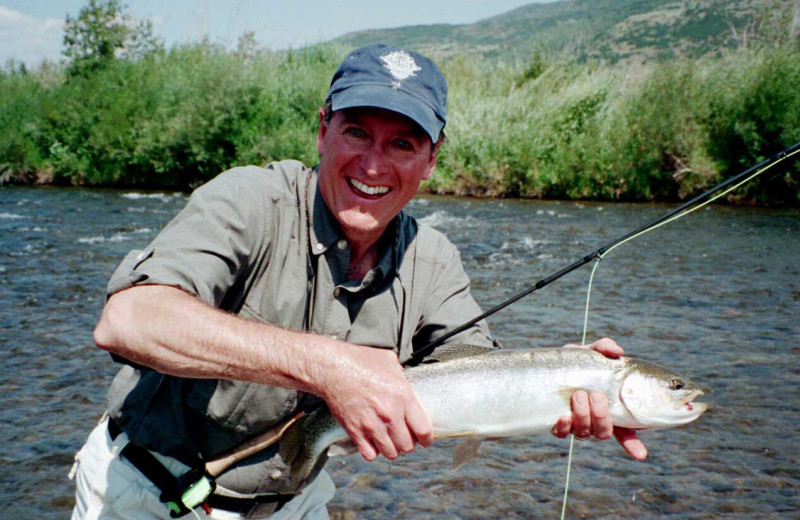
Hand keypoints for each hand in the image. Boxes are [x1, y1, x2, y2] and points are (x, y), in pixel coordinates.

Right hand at [315, 344, 432, 461]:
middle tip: (404, 437)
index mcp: (403, 396)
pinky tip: (373, 442)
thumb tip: (407, 382)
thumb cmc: (361, 361)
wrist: (332, 368)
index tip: (424, 439)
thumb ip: (402, 375)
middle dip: (408, 443)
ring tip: (389, 440)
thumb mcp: (389, 361)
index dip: (426, 438)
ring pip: (390, 453)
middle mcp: (390, 414)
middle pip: (407, 446)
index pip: (423, 430)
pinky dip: (373, 452)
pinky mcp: (355, 431)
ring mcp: (371, 425)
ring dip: (391, 449)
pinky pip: (370, 454)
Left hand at [551, 338, 647, 459]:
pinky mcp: (557, 425)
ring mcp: (576, 425)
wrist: (545, 367)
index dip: (633, 445)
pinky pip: (561, 433)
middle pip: (604, 432)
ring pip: (584, 433)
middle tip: (596, 395)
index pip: (627, 431)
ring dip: (584, 416)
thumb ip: (604, 348)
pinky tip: (563, 415)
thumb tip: (617, 352)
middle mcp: (594, 421)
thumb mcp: (590, 352)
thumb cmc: (575, 362)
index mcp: (610, 409)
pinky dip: (564, 426)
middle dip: (602, 416)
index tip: (641, 455)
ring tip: (578, 395)